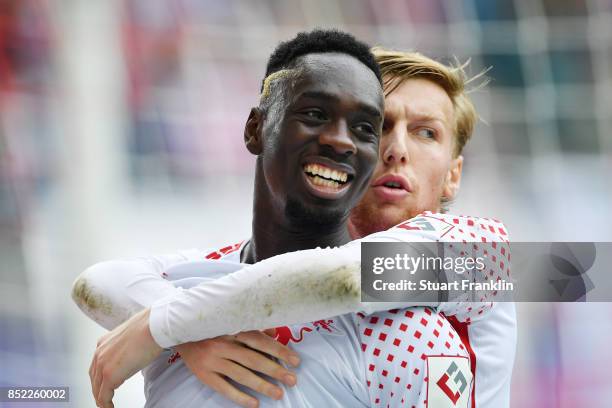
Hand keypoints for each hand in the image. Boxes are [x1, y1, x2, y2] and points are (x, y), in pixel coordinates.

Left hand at [89, 308, 161, 407]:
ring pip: (97, 388)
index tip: (105, 385)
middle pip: (94, 378)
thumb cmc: (150, 328)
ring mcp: (103, 364)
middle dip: (98, 390)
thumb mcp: (133, 337)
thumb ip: (127, 348)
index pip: (96, 365)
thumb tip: (133, 356)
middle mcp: (99, 352)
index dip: (100, 378)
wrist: (153, 326)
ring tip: (107, 405)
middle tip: (104, 399)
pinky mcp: (109, 375)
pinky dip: (105, 405)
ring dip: (101, 398)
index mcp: (103, 342)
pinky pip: (103, 396)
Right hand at [176, 329, 299, 407]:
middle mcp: (223, 344)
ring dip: (262, 385)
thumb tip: (275, 332)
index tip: (295, 361)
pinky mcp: (204, 375)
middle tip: (292, 380)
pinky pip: (224, 388)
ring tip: (278, 393)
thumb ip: (253, 327)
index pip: (260, 341)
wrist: (178, 333)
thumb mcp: (230, 322)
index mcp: (232, 329)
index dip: (279, 350)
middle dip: (275, 370)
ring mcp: (213, 361)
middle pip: (254, 359)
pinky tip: (254, 403)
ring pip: (241, 375)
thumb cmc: (210, 328)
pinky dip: (240, 397)